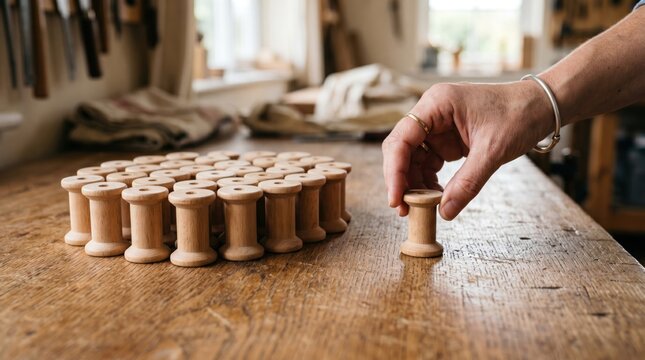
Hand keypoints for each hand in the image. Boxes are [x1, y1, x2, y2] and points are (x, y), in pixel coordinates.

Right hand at [382, 81, 553, 219]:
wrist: (542, 107)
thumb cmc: (519, 115)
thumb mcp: (493, 151)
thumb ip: (467, 183)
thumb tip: (445, 212)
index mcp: (437, 104)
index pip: (401, 139)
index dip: (394, 171)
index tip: (397, 199)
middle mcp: (432, 113)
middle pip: (401, 150)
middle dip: (401, 180)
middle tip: (405, 210)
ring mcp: (438, 126)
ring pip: (412, 159)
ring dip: (415, 184)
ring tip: (424, 207)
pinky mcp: (446, 139)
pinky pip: (428, 163)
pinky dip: (429, 181)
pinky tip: (438, 197)